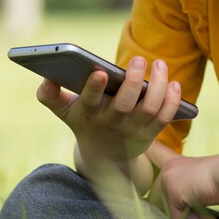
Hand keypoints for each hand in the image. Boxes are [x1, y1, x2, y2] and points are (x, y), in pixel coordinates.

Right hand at [36, 56, 181, 168]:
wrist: (105, 159)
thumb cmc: (85, 122)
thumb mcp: (65, 112)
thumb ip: (51, 95)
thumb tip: (46, 77)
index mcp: (89, 114)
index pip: (90, 101)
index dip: (94, 88)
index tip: (100, 71)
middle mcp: (111, 123)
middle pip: (124, 104)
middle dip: (132, 81)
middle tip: (138, 60)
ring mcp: (133, 130)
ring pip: (149, 108)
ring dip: (158, 85)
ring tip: (159, 64)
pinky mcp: (150, 133)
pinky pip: (164, 117)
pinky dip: (171, 100)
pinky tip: (173, 83)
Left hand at [156, 153, 218, 218]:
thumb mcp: (203, 185)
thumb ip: (191, 196)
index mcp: (175, 165)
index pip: (165, 190)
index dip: (175, 205)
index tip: (189, 218)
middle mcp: (168, 170)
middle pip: (171, 205)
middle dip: (190, 216)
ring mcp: (168, 180)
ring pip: (175, 213)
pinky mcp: (173, 192)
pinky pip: (178, 218)